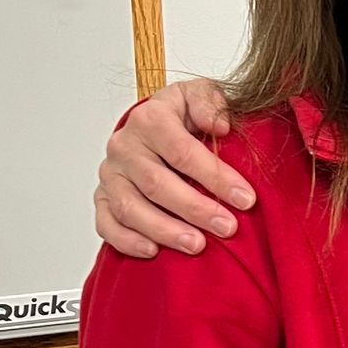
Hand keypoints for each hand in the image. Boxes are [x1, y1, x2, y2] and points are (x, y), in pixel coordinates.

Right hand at [94, 79, 250, 257]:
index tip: (245, 198)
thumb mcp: (201, 95)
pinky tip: (153, 251)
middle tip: (227, 227)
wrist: (153, 126)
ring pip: (131, 208)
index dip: (215, 177)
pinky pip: (107, 224)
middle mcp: (124, 146)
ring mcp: (111, 174)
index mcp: (150, 119)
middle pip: (157, 184)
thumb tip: (219, 125)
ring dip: (165, 230)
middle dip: (196, 209)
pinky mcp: (102, 198)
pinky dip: (128, 240)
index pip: (182, 151)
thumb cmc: (183, 116)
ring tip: (196, 245)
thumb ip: (210, 102)